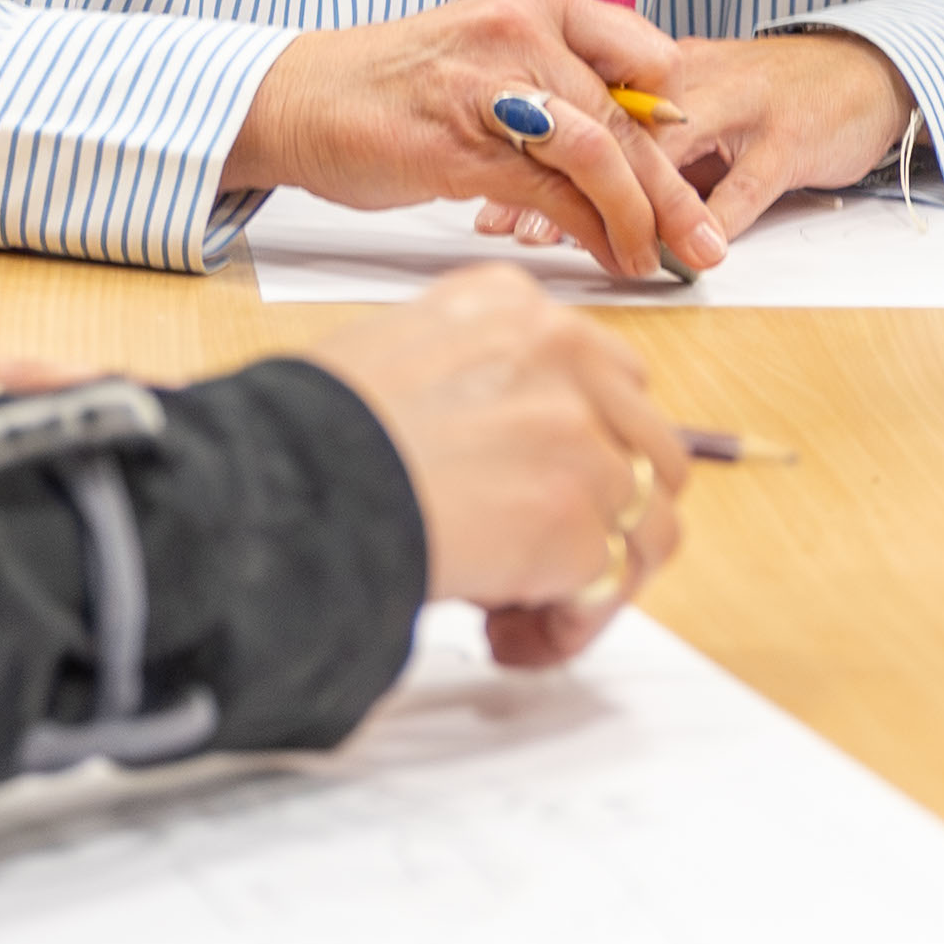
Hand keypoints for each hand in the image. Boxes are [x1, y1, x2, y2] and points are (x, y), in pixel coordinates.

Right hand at [232, 0, 723, 281]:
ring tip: (662, 259)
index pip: (650, 60)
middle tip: (708, 239)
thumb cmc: (400, 84)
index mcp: (542, 3)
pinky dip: (593, 232)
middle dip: (678, 190)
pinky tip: (609, 256)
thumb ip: (562, 82)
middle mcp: (524, 34)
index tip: (695, 169)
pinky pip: (554, 194)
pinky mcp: (464, 148)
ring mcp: (494, 89)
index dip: (678, 123)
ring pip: (602, 154)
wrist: (301, 99)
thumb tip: (637, 142)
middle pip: (631, 118)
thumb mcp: (496, 54)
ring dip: (644, 217)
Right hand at [307, 266, 690, 667]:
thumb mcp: (391, 353)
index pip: (598, 370)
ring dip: (592, 573)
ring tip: (516, 612)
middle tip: (535, 561)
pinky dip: (577, 621)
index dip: (578, 445)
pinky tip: (514, 636)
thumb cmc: (306, 435)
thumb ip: (466, 378)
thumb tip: (482, 447)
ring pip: (648, 512)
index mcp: (510, 306)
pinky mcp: (582, 515)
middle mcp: (563, 354)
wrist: (294, 486)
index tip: (534, 491)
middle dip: (599, 509)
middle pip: (642, 438)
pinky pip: (620, 581)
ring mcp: (583, 433)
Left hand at [475, 29, 916, 256]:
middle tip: (510, 222)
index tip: (486, 189)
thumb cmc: (771, 95)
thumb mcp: (696, 106)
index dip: (535, 146)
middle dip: (558, 175)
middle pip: (613, 124)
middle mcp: (695, 77)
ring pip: (667, 154)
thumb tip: (560, 192)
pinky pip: (743, 187)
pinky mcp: (790, 138)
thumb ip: (639, 142)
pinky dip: (709, 224)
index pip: (585, 100)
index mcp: (664, 66)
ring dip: (620, 204)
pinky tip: (681, 258)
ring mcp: (743, 106)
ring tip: (577, 244)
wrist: (866, 71)